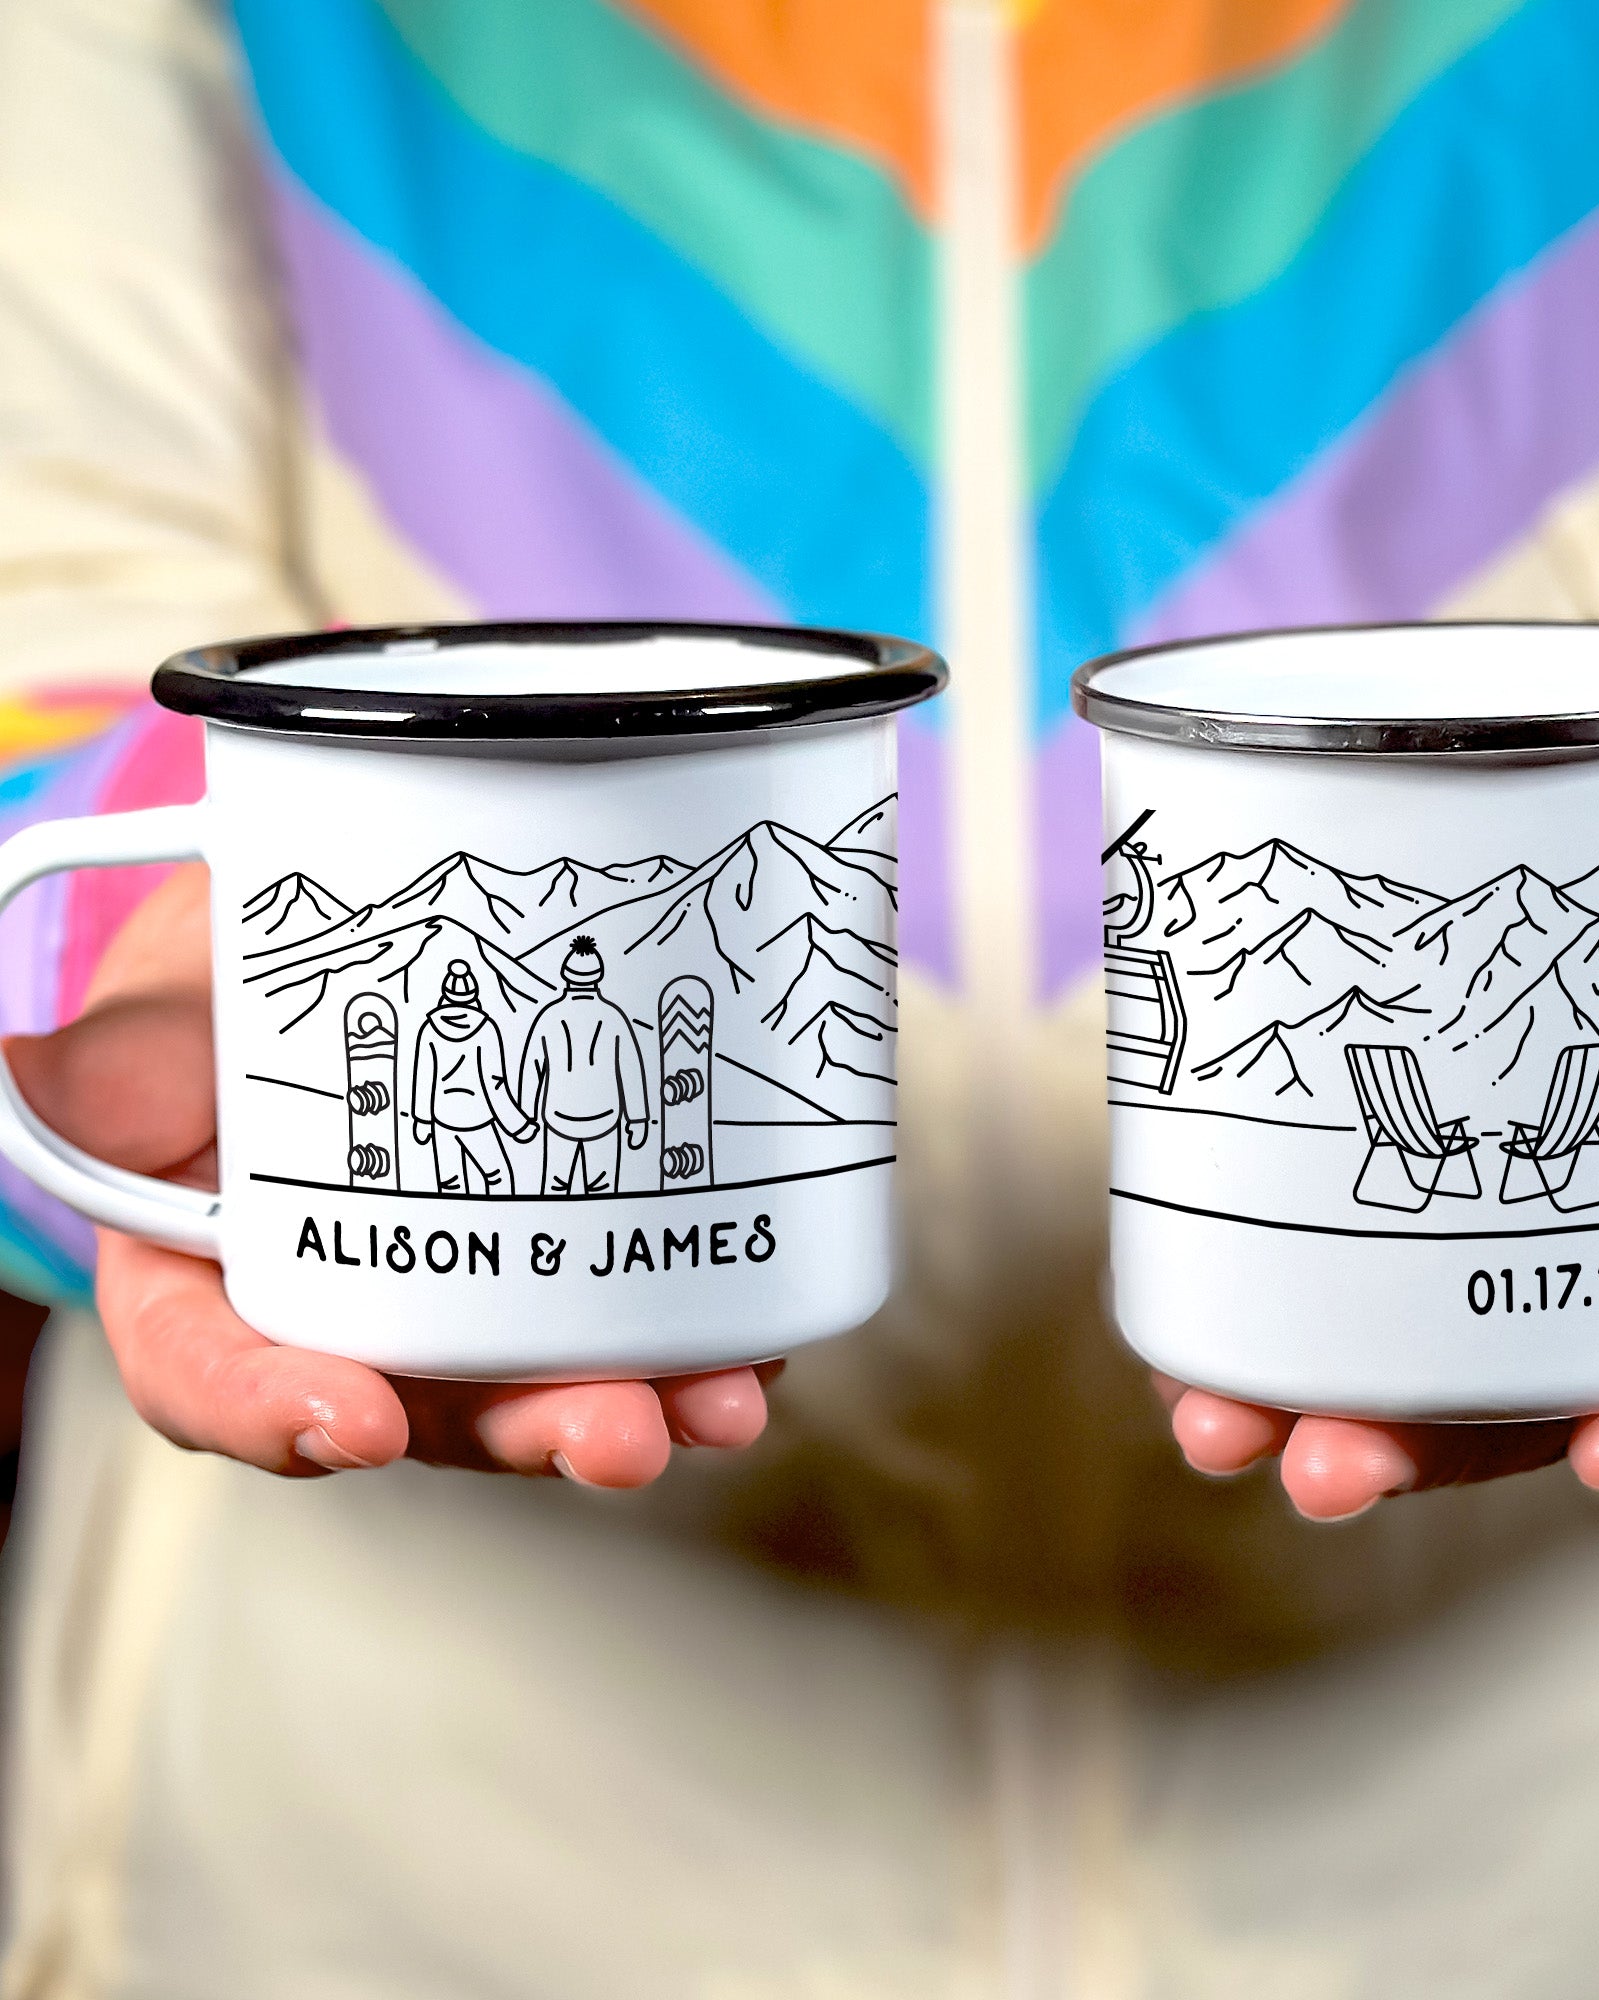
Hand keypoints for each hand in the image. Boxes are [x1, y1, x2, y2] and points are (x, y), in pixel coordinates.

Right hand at [3, 867, 772, 1482]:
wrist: (359, 925)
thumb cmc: (245, 968)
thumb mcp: (178, 987)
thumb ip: (138, 1048)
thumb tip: (45, 1075)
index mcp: (215, 1262)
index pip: (213, 1370)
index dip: (272, 1412)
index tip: (349, 1420)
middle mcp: (349, 1300)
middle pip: (421, 1403)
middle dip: (520, 1431)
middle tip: (610, 1434)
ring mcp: (465, 1283)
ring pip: (540, 1376)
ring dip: (637, 1402)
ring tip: (718, 1402)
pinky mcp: (566, 1246)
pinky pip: (631, 1308)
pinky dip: (698, 1326)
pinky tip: (756, 1327)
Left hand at [1157, 869, 1598, 1516]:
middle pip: (1525, 1415)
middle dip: (1418, 1452)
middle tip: (1332, 1466)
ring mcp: (1492, 1278)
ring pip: (1405, 1374)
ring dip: (1305, 1409)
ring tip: (1220, 1422)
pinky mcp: (1393, 1231)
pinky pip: (1325, 1295)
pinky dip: (1255, 1326)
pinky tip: (1189, 1343)